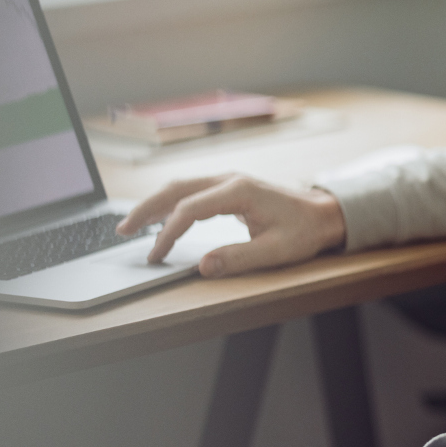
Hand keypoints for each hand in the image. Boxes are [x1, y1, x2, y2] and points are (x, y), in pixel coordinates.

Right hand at [116, 174, 346, 276]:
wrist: (324, 214)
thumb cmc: (303, 231)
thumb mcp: (275, 251)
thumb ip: (238, 258)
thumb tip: (202, 266)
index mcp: (240, 191)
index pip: (191, 208)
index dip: (169, 232)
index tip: (155, 255)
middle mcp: (231, 180)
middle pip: (178, 188)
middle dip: (147, 208)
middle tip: (122, 230)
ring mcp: (230, 181)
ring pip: (182, 186)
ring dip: (155, 203)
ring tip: (131, 225)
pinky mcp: (230, 189)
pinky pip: (193, 191)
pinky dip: (171, 202)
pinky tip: (159, 217)